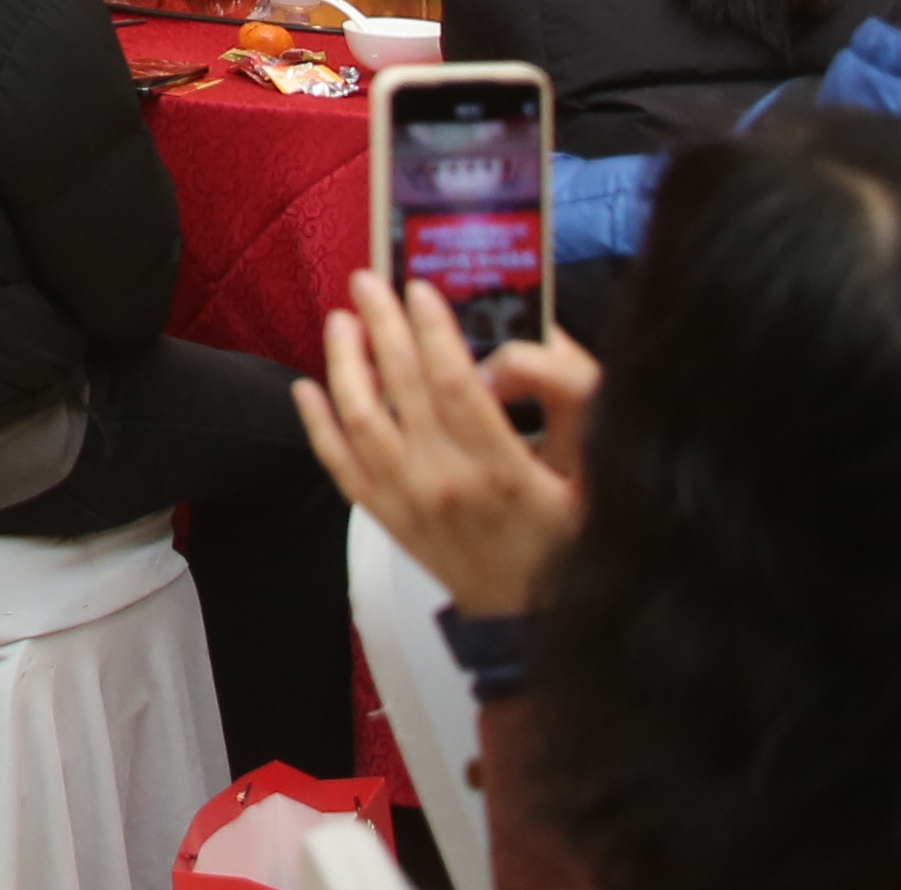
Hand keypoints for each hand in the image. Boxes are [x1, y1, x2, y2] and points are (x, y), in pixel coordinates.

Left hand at [295, 271, 595, 615]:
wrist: (538, 618)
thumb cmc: (572, 540)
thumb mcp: (594, 469)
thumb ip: (567, 399)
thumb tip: (511, 356)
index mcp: (503, 471)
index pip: (456, 382)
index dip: (433, 330)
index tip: (420, 288)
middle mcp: (447, 484)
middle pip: (400, 386)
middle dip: (382, 325)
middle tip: (369, 283)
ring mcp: (409, 503)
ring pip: (358, 418)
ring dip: (344, 362)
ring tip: (343, 322)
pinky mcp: (388, 519)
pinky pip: (338, 466)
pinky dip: (317, 424)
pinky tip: (307, 388)